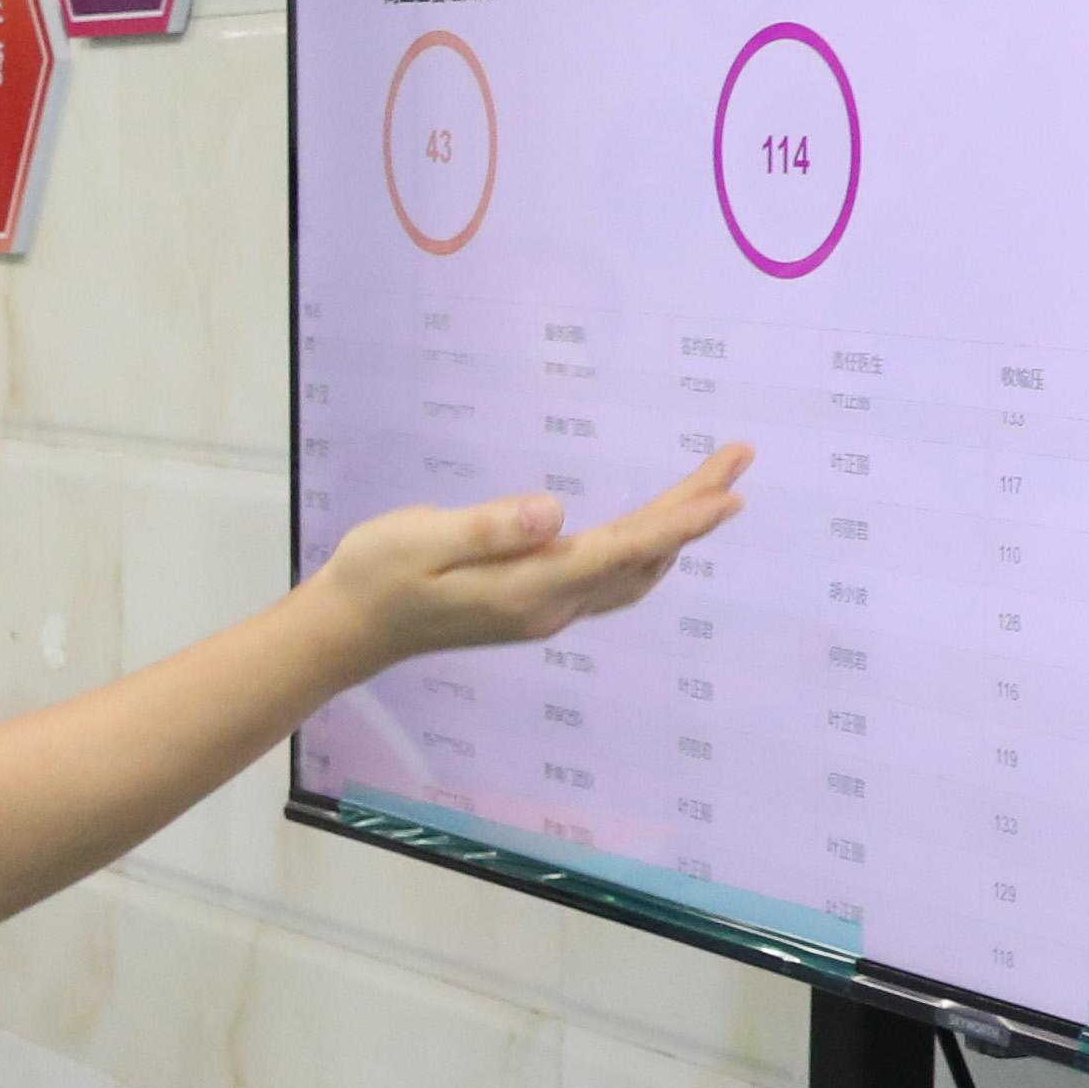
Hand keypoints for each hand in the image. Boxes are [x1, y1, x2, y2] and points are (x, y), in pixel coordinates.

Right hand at [324, 445, 752, 665]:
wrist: (350, 627)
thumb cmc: (376, 573)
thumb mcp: (421, 538)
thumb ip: (488, 527)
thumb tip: (554, 513)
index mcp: (528, 588)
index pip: (622, 550)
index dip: (679, 520)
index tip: (728, 491)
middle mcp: (549, 607)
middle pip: (641, 558)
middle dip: (694, 511)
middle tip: (738, 460)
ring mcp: (544, 612)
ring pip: (633, 574)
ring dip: (678, 533)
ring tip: (716, 492)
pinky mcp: (533, 607)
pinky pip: (612, 580)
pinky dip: (648, 551)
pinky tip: (656, 535)